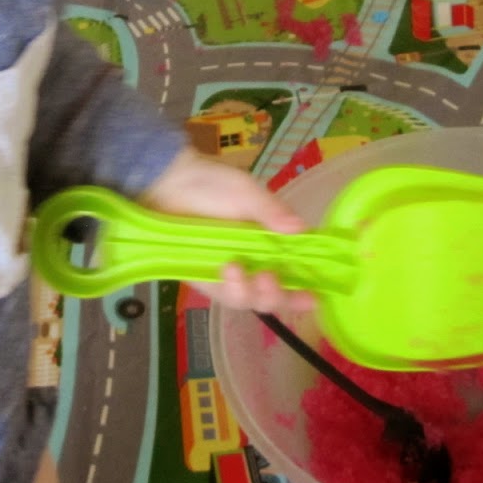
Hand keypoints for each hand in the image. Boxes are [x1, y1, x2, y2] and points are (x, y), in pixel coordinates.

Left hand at [139, 149, 316, 312]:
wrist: (169, 182)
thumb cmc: (211, 182)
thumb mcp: (246, 191)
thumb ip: (271, 210)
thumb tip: (302, 228)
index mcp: (271, 242)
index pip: (293, 271)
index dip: (304, 288)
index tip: (313, 296)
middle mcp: (254, 263)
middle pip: (272, 295)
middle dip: (276, 295)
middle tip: (268, 278)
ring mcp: (229, 274)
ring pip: (247, 300)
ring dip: (249, 292)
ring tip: (235, 268)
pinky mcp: (204, 279)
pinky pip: (222, 295)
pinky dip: (229, 288)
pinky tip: (226, 271)